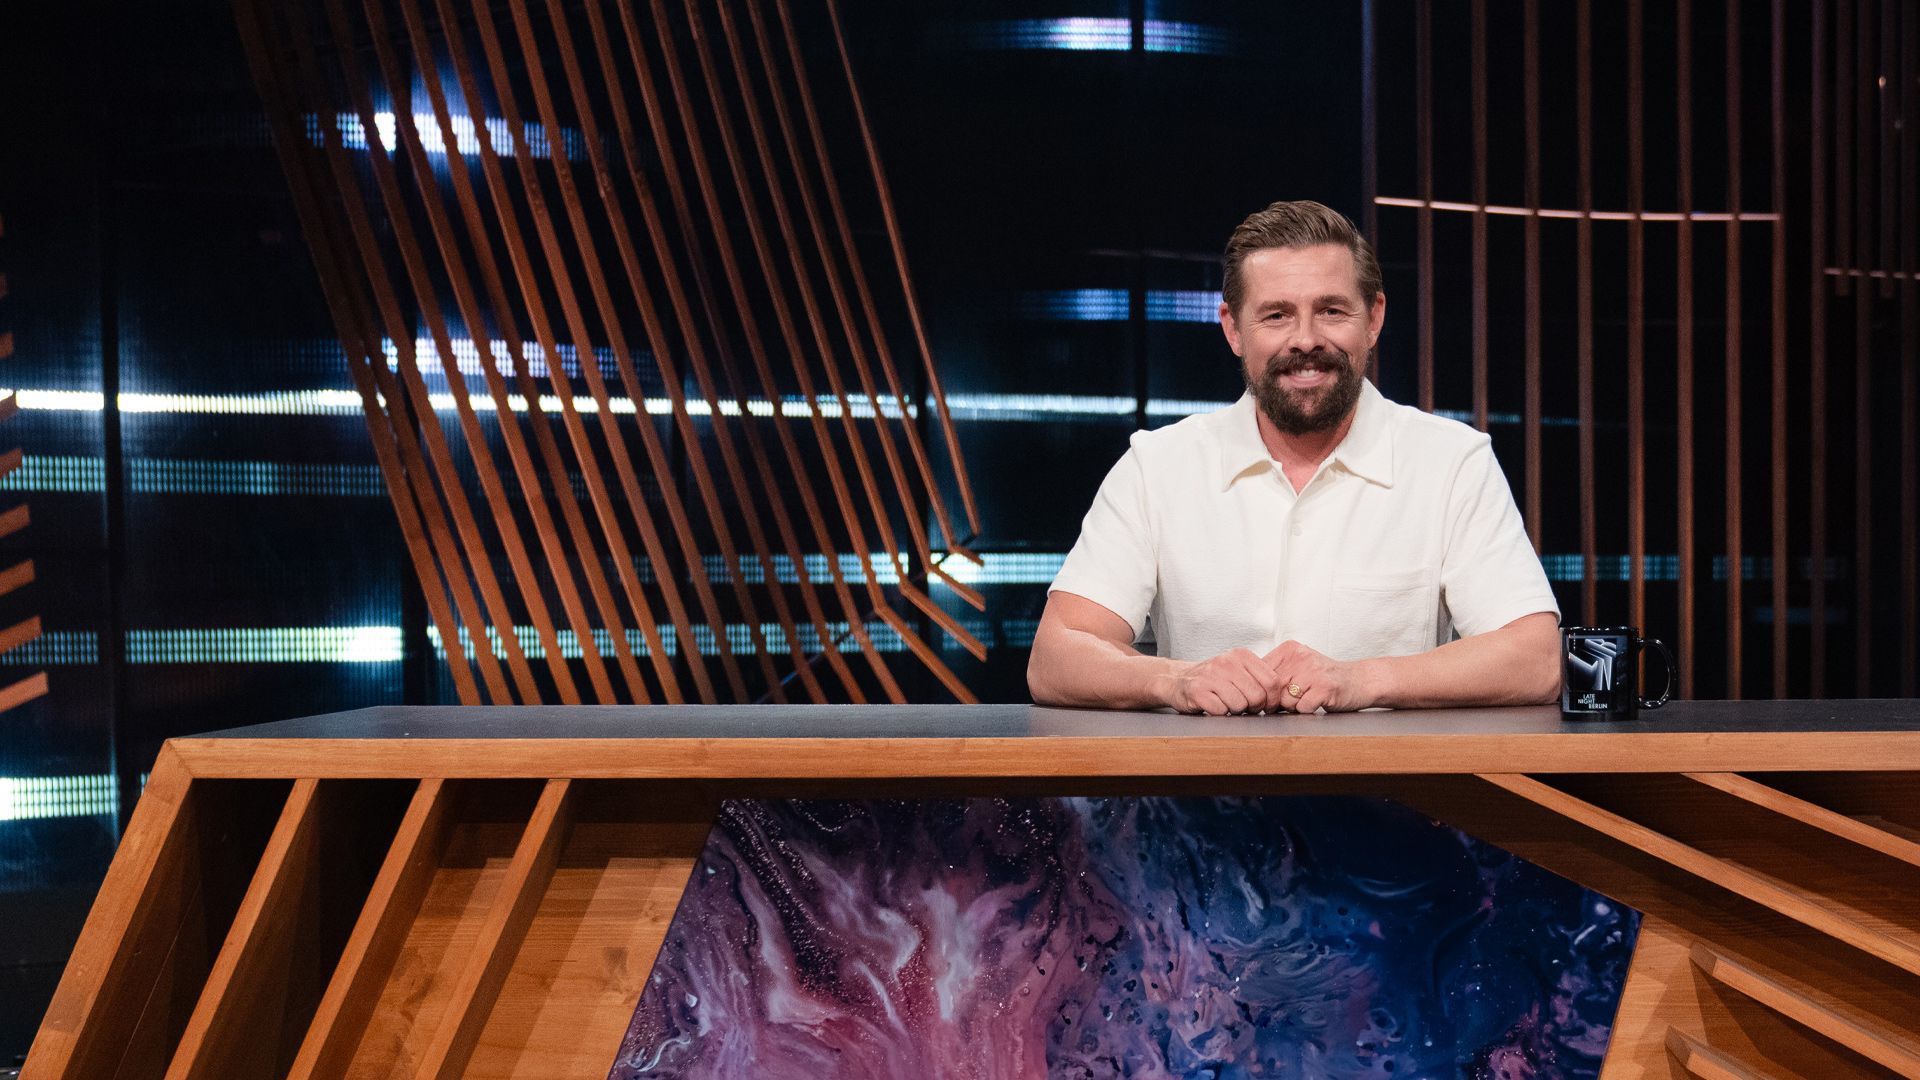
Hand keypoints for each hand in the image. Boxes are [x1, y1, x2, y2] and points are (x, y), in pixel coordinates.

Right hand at [1160, 648, 1289, 714]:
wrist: (1178, 679)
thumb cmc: (1214, 678)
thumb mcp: (1237, 669)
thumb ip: (1259, 677)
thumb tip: (1283, 695)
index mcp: (1241, 655)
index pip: (1272, 681)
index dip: (1272, 699)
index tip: (1266, 706)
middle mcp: (1227, 662)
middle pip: (1257, 696)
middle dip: (1253, 707)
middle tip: (1243, 707)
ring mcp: (1211, 675)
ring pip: (1240, 705)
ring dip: (1235, 711)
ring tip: (1225, 703)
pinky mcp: (1197, 690)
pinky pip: (1221, 711)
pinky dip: (1219, 713)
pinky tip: (1213, 705)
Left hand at [1263, 640, 1371, 713]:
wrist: (1361, 680)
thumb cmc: (1324, 678)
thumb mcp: (1298, 666)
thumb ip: (1275, 673)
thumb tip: (1248, 691)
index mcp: (1290, 649)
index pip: (1260, 672)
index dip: (1262, 690)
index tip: (1269, 697)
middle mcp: (1300, 656)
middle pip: (1271, 688)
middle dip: (1277, 701)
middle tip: (1292, 700)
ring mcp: (1313, 671)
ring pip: (1285, 700)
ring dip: (1294, 707)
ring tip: (1307, 698)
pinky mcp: (1324, 687)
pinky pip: (1302, 708)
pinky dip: (1307, 710)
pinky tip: (1317, 702)